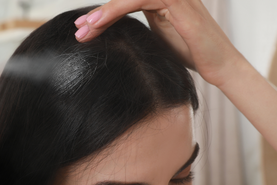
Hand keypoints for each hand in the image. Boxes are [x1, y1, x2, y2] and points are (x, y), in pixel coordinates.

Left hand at [74, 0, 247, 87]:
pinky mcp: (178, 2)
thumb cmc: (190, 55)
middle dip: (98, 14)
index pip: (125, 2)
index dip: (103, 14)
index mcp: (159, 1)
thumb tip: (112, 39)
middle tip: (78, 30)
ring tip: (84, 29)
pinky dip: (116, 9)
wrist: (219, 66)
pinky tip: (99, 23)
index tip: (83, 28)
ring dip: (103, 12)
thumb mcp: (156, 41)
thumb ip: (137, 32)